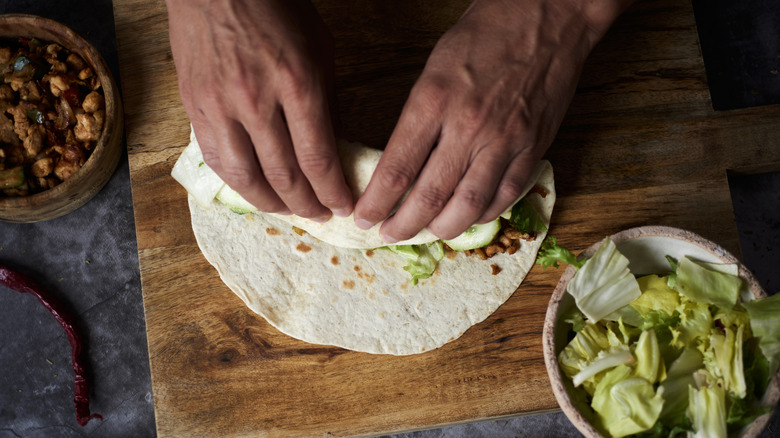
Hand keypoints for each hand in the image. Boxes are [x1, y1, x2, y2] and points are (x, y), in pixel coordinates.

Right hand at [166, 0, 352, 219]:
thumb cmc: (274, 9)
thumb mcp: (319, 49)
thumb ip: (327, 101)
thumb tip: (334, 147)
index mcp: (297, 83)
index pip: (318, 158)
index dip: (333, 192)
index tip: (344, 206)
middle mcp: (257, 101)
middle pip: (285, 176)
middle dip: (308, 204)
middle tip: (321, 214)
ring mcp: (221, 107)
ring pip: (247, 179)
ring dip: (273, 205)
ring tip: (290, 211)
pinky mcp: (195, 109)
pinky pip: (217, 161)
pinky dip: (239, 185)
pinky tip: (255, 192)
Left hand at [353, 0, 631, 241]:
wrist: (549, 14)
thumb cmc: (487, 31)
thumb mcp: (435, 66)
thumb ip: (420, 115)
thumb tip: (401, 159)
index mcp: (434, 100)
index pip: (397, 168)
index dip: (377, 202)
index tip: (364, 217)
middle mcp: (467, 126)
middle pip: (429, 196)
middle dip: (403, 225)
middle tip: (388, 235)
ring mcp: (504, 140)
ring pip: (468, 205)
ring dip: (442, 228)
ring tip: (427, 233)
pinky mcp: (534, 146)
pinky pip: (506, 194)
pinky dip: (484, 213)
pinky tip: (469, 216)